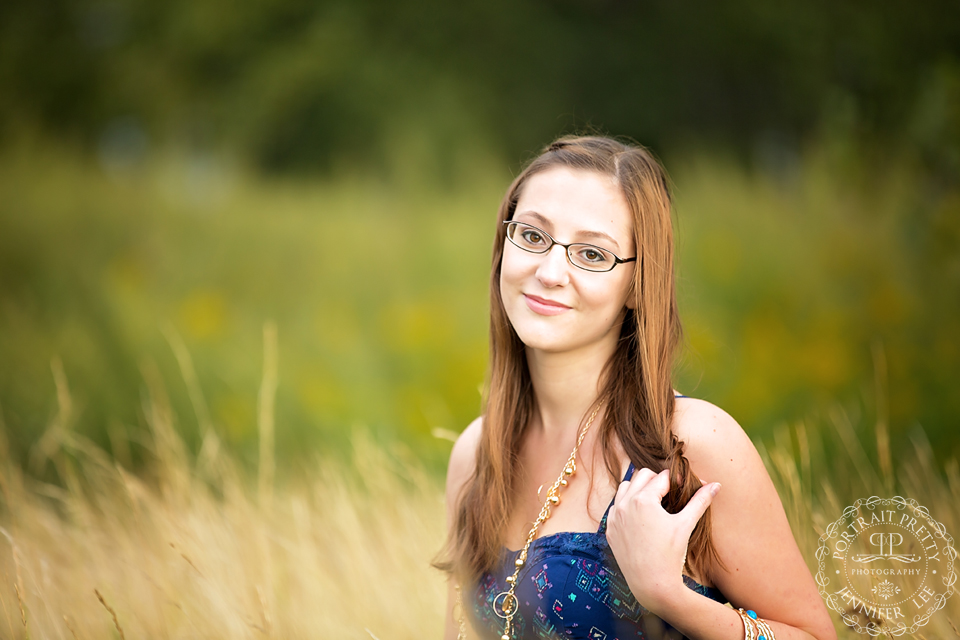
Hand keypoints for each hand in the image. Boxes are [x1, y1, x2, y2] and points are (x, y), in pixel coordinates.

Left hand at [605, 468, 720, 615]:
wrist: (652, 584)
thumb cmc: (670, 555)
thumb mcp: (685, 525)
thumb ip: (699, 501)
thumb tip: (716, 485)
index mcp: (643, 500)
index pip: (662, 477)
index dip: (677, 480)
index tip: (685, 485)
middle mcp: (624, 504)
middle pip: (642, 476)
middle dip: (657, 480)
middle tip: (671, 493)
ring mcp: (615, 516)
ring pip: (626, 487)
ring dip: (639, 488)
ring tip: (654, 501)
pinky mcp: (610, 528)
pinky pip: (616, 506)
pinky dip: (627, 504)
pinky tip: (640, 515)